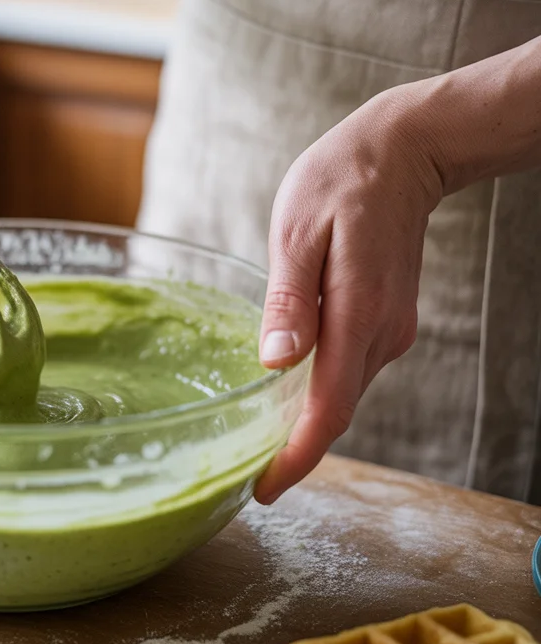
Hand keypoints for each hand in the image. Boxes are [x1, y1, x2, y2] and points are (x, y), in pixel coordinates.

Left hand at [253, 87, 445, 503]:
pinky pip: (348, 368)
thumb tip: (275, 363)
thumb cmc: (339, 183)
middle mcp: (382, 333)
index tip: (264, 489)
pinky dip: (318, 389)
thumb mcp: (298, 234)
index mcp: (357, 314)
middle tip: (241, 473)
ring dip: (303, 420)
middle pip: (335, 409)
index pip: (329, 408)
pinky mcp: (385, 320)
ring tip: (253, 439)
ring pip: (342, 391)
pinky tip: (282, 388)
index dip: (298, 457)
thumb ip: (289, 302)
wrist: (402, 153)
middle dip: (293, 448)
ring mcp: (389, 329)